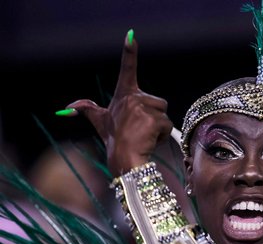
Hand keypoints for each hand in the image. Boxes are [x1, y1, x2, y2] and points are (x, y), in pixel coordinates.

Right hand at [60, 30, 172, 175]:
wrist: (123, 159)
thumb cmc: (113, 140)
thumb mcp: (99, 121)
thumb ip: (87, 110)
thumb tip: (66, 107)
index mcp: (124, 94)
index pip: (127, 69)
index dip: (129, 51)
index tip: (131, 34)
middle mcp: (133, 98)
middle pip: (158, 102)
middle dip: (154, 117)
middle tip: (140, 130)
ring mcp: (144, 108)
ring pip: (164, 114)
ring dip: (159, 127)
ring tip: (144, 136)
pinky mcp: (154, 118)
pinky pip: (167, 125)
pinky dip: (162, 136)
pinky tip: (150, 141)